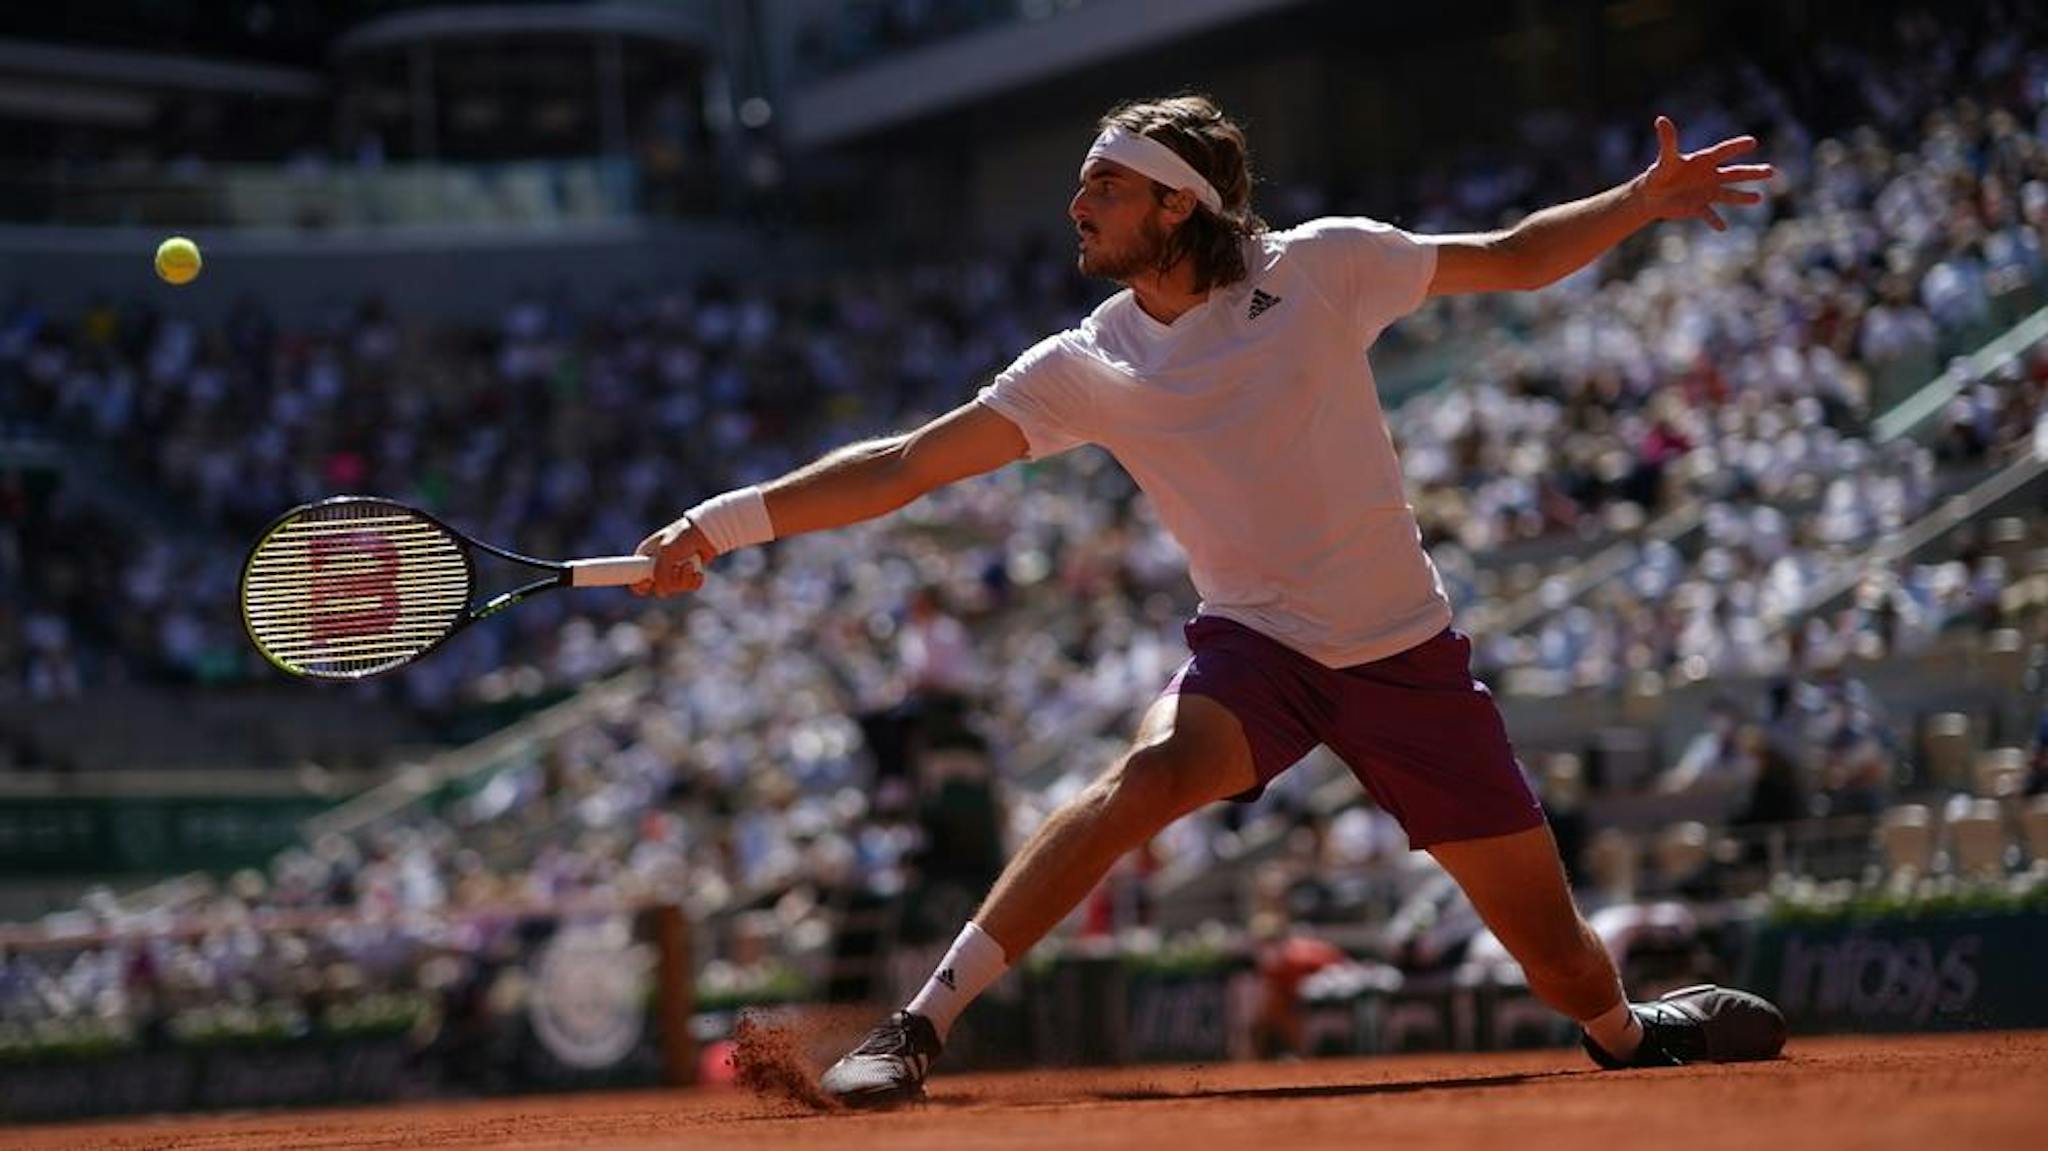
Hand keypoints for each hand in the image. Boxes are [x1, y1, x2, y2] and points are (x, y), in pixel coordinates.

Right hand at [632, 516, 713, 597]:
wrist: (706, 533)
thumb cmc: (683, 537)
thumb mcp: (667, 552)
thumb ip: (661, 573)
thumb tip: (662, 592)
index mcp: (646, 557)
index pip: (635, 579)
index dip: (641, 585)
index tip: (649, 582)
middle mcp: (658, 565)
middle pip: (657, 587)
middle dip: (670, 580)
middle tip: (676, 568)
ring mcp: (673, 571)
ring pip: (674, 588)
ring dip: (684, 578)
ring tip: (689, 564)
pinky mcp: (688, 575)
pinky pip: (688, 587)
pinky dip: (694, 581)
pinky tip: (698, 571)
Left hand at [1637, 115, 1776, 231]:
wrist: (1653, 196)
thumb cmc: (1659, 174)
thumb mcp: (1664, 159)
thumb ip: (1667, 141)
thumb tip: (1661, 119)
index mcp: (1704, 161)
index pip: (1723, 152)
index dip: (1736, 147)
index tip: (1752, 142)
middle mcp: (1711, 176)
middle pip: (1735, 173)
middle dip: (1752, 173)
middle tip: (1771, 172)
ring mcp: (1708, 193)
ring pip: (1729, 194)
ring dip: (1743, 197)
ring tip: (1758, 198)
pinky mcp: (1699, 208)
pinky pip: (1710, 215)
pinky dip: (1715, 221)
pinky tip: (1722, 227)